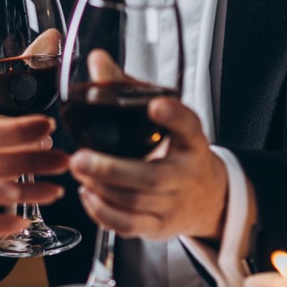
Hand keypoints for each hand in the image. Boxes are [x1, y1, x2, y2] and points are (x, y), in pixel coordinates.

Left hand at [69, 95, 227, 241]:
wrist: (207, 196)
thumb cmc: (176, 149)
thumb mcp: (161, 115)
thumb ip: (127, 88)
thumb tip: (97, 60)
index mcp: (191, 141)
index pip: (189, 125)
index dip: (173, 116)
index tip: (156, 105)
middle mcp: (186, 174)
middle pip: (151, 177)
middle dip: (111, 169)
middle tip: (80, 158)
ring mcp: (173, 204)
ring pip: (134, 202)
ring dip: (100, 188)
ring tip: (79, 170)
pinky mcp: (158, 226)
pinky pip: (128, 225)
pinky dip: (102, 211)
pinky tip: (87, 193)